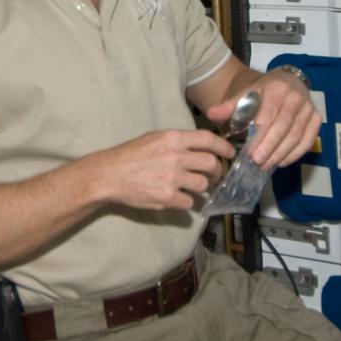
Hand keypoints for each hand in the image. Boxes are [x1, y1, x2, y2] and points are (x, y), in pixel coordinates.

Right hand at [93, 129, 234, 211]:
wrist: (110, 174)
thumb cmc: (131, 154)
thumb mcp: (154, 138)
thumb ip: (177, 142)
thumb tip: (199, 147)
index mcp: (173, 139)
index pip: (208, 140)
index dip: (223, 146)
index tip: (230, 153)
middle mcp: (176, 156)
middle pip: (210, 164)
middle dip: (216, 171)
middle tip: (214, 175)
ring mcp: (172, 178)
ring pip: (202, 185)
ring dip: (201, 187)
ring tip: (194, 187)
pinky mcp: (167, 197)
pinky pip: (189, 202)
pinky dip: (187, 202)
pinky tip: (180, 198)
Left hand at [207, 70, 319, 170]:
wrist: (286, 82)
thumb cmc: (263, 92)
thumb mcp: (246, 94)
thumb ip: (229, 106)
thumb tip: (210, 114)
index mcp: (276, 89)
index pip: (268, 117)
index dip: (259, 137)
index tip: (249, 153)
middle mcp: (295, 97)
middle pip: (283, 128)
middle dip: (270, 148)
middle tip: (258, 163)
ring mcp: (308, 108)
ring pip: (296, 136)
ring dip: (281, 153)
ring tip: (267, 166)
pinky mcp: (316, 118)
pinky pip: (308, 140)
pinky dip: (295, 154)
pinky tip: (282, 162)